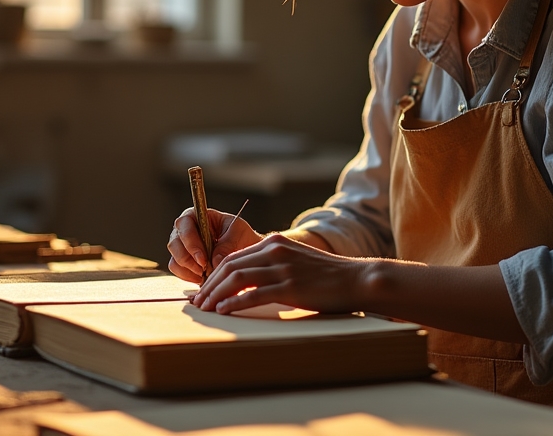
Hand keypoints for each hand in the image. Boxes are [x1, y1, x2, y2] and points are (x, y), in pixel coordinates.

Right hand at [166, 207, 260, 282]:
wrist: (243, 249)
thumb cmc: (240, 235)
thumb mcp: (238, 234)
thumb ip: (226, 245)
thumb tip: (214, 261)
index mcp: (196, 215)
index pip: (184, 224)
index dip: (191, 243)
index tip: (203, 259)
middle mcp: (184, 230)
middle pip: (174, 244)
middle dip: (189, 260)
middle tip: (205, 270)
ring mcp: (181, 246)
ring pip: (174, 259)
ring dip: (189, 270)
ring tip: (206, 275)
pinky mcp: (182, 262)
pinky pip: (177, 271)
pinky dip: (188, 277)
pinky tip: (202, 279)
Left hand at [191, 233, 367, 313]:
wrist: (356, 279)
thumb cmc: (327, 276)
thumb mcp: (295, 261)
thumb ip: (272, 265)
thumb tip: (247, 281)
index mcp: (274, 242)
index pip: (233, 257)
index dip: (213, 274)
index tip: (202, 290)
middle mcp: (275, 251)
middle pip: (229, 266)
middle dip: (209, 285)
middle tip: (197, 302)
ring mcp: (282, 268)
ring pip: (237, 278)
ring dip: (216, 294)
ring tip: (205, 309)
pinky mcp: (290, 287)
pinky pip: (254, 294)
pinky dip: (234, 302)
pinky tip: (223, 310)